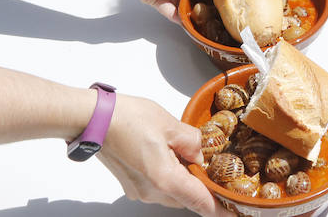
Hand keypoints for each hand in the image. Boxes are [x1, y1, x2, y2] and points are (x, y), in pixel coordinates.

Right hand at [98, 96, 229, 216]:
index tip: (235, 210)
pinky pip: (157, 186)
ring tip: (184, 151)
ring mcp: (139, 191)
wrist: (92, 119)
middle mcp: (151, 193)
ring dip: (183, 178)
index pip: (201, 203)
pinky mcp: (131, 184)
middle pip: (187, 198)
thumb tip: (201, 156)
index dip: (221, 208)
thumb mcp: (170, 124)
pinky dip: (167, 175)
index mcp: (165, 180)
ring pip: (172, 192)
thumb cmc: (127, 119)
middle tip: (212, 166)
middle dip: (200, 185)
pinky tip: (166, 152)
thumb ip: (193, 143)